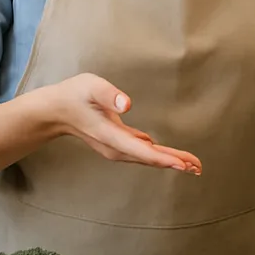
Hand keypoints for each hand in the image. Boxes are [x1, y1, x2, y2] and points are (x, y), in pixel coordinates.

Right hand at [46, 74, 202, 173]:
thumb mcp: (91, 86)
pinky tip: (172, 156)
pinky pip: (143, 152)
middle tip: (198, 168)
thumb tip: (128, 104)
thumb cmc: (74, 95)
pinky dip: (159, 155)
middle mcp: (115, 147)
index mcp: (110, 136)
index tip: (182, 165)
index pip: (141, 150)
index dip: (163, 158)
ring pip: (147, 157)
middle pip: (149, 158)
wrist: (56, 110)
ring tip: (193, 165)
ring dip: (170, 161)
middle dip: (174, 163)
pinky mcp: (119, 143)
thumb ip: (109, 94)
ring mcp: (116, 148)